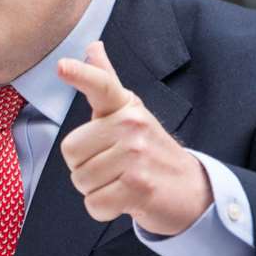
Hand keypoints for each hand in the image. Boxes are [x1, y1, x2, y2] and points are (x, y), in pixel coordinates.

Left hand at [56, 41, 210, 236]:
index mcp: (126, 107)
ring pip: (80, 180)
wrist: (193, 191)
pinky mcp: (139, 187)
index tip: (61, 66)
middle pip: (70, 151)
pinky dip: (104, 208)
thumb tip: (93, 46)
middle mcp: (132, 125)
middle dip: (84, 167)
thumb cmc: (150, 150)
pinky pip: (94, 203)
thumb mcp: (129, 112)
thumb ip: (106, 82)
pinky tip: (126, 200)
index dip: (80, 75)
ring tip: (121, 182)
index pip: (101, 85)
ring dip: (95, 189)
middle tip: (113, 167)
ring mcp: (137, 156)